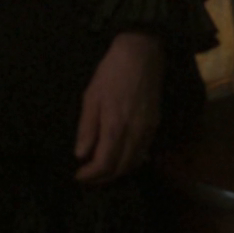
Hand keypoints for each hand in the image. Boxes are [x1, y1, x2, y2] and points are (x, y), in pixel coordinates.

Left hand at [74, 31, 167, 182]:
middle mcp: (135, 133)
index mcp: (116, 126)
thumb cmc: (111, 73)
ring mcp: (148, 130)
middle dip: (103, 178)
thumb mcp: (91, 96)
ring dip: (117, 172)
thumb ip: (87, 128)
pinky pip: (143, 152)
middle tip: (88, 178)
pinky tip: (120, 158)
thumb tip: (81, 155)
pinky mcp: (155, 124)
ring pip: (134, 163)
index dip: (91, 175)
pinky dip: (130, 162)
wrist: (142, 54)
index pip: (105, 163)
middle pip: (121, 168)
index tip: (78, 176)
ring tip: (101, 172)